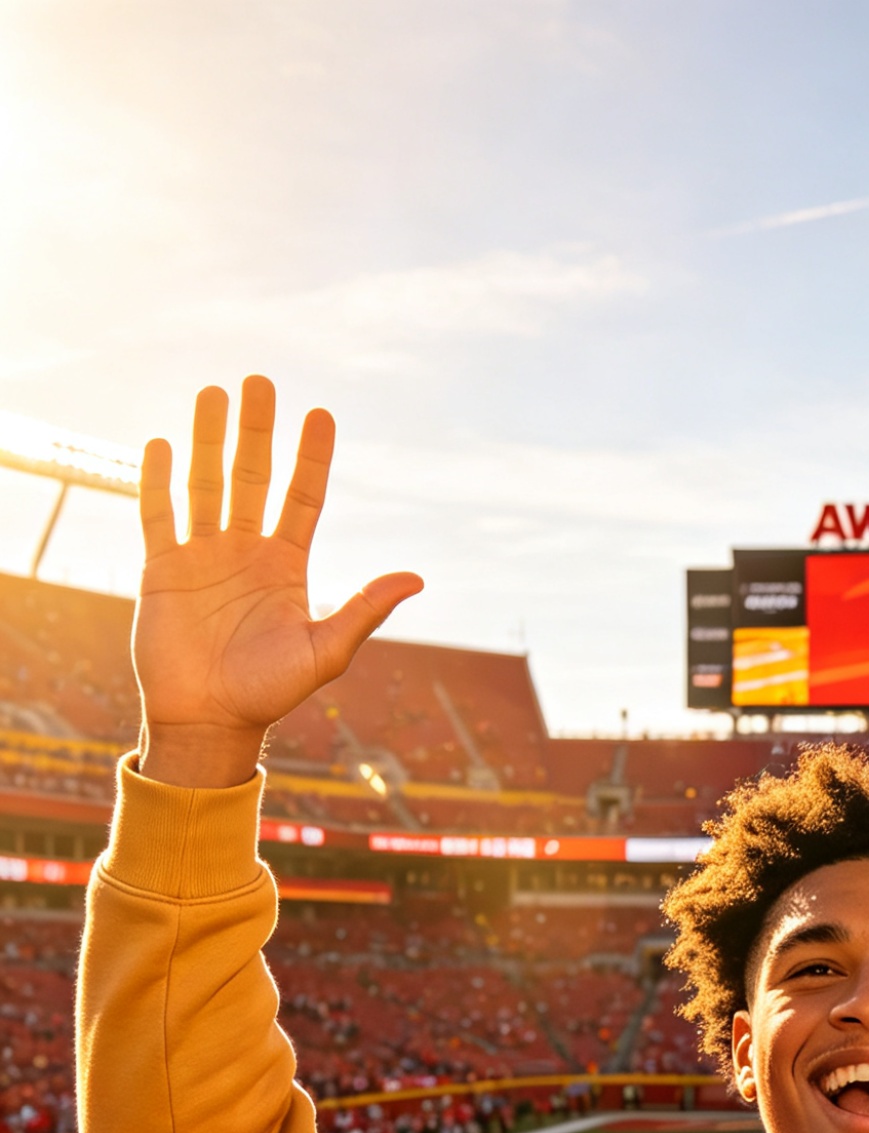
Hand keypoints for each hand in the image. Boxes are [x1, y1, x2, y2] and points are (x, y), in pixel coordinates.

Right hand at [133, 377, 422, 787]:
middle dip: (256, 431)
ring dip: (207, 439)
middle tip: (260, 381)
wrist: (210, 721)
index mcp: (286, 566)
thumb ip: (364, 610)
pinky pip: (158, 515)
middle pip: (252, 477)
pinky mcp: (162, 569)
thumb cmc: (270, 693)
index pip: (303, 497)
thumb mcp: (325, 652)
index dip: (312, 457)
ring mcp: (203, 556)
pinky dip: (158, 481)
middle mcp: (245, 551)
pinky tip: (163, 445)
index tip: (320, 414)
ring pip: (205, 485)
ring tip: (213, 393)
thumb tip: (416, 578)